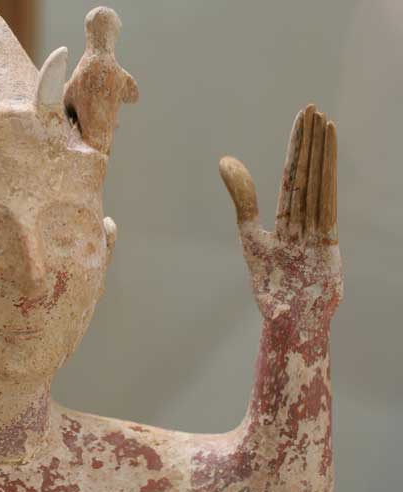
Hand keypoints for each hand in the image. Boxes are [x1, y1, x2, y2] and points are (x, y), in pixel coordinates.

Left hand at [218, 104, 342, 327]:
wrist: (288, 318)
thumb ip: (243, 200)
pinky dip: (326, 181)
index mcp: (288, 221)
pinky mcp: (328, 243)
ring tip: (324, 124)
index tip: (303, 120)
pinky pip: (325, 205)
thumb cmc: (271, 285)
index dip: (297, 148)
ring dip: (321, 154)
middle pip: (308, 174)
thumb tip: (225, 161)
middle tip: (314, 110)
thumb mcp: (251, 237)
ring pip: (318, 184)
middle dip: (311, 143)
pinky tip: (327, 159)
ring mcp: (318, 230)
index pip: (294, 176)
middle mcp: (305, 220)